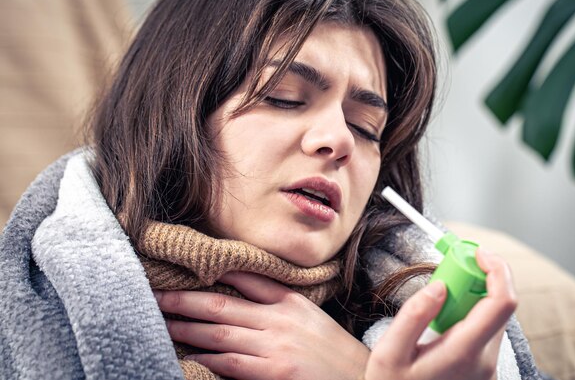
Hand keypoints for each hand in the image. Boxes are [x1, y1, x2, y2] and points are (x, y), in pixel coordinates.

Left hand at [154, 272, 369, 379]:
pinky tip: (187, 354)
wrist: (360, 379)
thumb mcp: (311, 317)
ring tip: (161, 320)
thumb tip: (244, 297)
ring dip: (186, 326)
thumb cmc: (334, 352)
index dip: (215, 270)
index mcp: (290, 301)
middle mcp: (280, 319)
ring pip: (220, 331)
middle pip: (222, 303)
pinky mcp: (272, 372)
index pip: (247, 277)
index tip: (189, 264)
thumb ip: (281, 305)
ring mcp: (275, 346)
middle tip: (156, 292)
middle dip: (186, 298)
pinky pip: (230, 362)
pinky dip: (206, 357)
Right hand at [365, 248, 516, 379]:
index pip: (503, 301)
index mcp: (465, 352)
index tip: (476, 252)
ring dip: (470, 298)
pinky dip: (468, 315)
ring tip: (437, 301)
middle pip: (498, 305)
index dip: (497, 268)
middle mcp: (485, 360)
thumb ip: (413, 316)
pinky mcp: (483, 371)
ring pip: (490, 317)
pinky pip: (483, 331)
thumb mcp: (388, 354)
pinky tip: (441, 323)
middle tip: (446, 274)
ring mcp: (487, 368)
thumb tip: (440, 285)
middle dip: (476, 279)